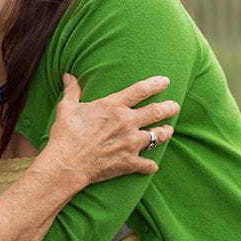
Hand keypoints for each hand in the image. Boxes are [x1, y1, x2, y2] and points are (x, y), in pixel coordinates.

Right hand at [42, 74, 177, 185]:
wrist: (67, 163)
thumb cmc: (66, 134)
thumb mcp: (66, 107)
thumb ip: (72, 90)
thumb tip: (68, 76)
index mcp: (113, 106)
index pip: (140, 90)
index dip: (155, 84)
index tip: (165, 81)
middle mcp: (127, 122)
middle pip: (156, 112)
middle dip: (169, 108)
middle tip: (175, 106)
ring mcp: (131, 143)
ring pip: (158, 136)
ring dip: (165, 132)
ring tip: (169, 130)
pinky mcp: (129, 162)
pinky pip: (148, 164)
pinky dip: (150, 165)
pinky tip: (152, 165)